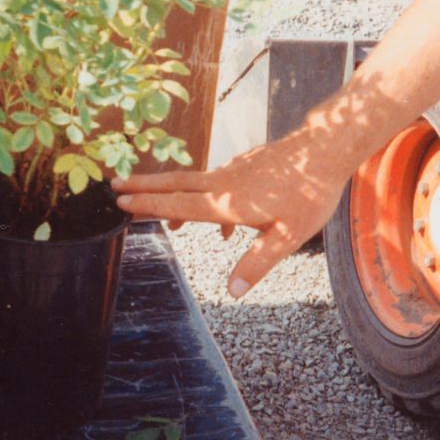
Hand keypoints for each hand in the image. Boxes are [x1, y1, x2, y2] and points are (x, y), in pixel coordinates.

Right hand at [112, 123, 359, 297]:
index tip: (122, 203)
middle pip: (175, 184)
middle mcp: (224, 182)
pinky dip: (206, 197)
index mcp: (228, 202)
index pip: (180, 206)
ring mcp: (234, 170)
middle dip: (144, 186)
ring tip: (163, 216)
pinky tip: (227, 224)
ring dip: (171, 192)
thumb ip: (257, 263)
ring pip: (194, 182)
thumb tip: (231, 292)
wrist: (326, 148)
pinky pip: (217, 182)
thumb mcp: (288, 237)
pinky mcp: (246, 165)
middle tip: (114, 185)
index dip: (150, 206)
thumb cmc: (310, 193)